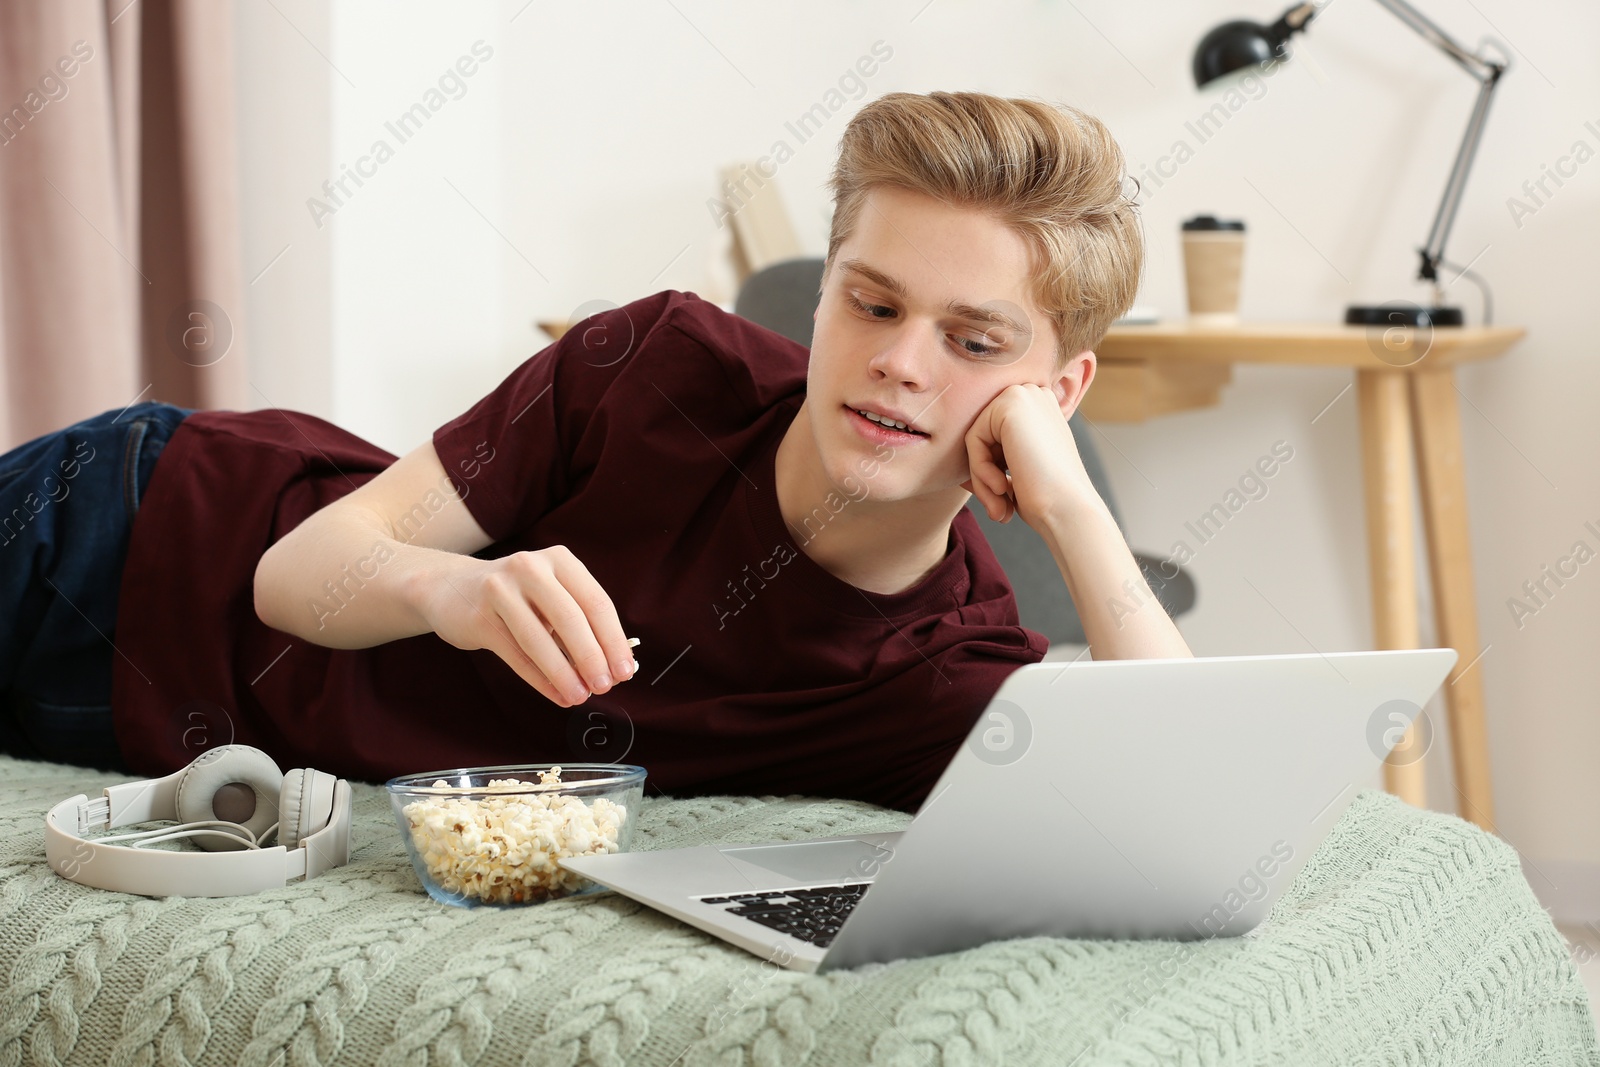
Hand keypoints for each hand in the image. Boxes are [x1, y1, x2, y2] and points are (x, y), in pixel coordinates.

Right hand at [415, 545, 635, 706]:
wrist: (450, 588)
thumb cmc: (516, 597)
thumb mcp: (551, 597)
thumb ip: (580, 625)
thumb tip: (614, 667)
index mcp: (560, 560)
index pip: (596, 602)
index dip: (613, 640)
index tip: (625, 671)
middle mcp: (531, 567)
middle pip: (571, 618)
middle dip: (592, 658)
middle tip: (605, 686)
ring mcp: (500, 589)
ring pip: (539, 639)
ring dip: (564, 674)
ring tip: (580, 697)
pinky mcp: (478, 616)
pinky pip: (515, 654)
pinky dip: (539, 679)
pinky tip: (557, 695)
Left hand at [959, 383, 1101, 528]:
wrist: (1068, 508)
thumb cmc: (1047, 499)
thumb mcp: (1018, 471)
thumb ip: (995, 458)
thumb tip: (961, 472)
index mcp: (1039, 409)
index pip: (994, 438)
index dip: (990, 472)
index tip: (1000, 503)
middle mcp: (1033, 395)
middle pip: (983, 436)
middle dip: (984, 476)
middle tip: (998, 510)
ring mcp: (1023, 395)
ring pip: (976, 439)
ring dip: (982, 479)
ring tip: (999, 508)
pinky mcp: (1009, 404)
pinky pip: (973, 439)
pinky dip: (980, 470)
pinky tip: (1002, 488)